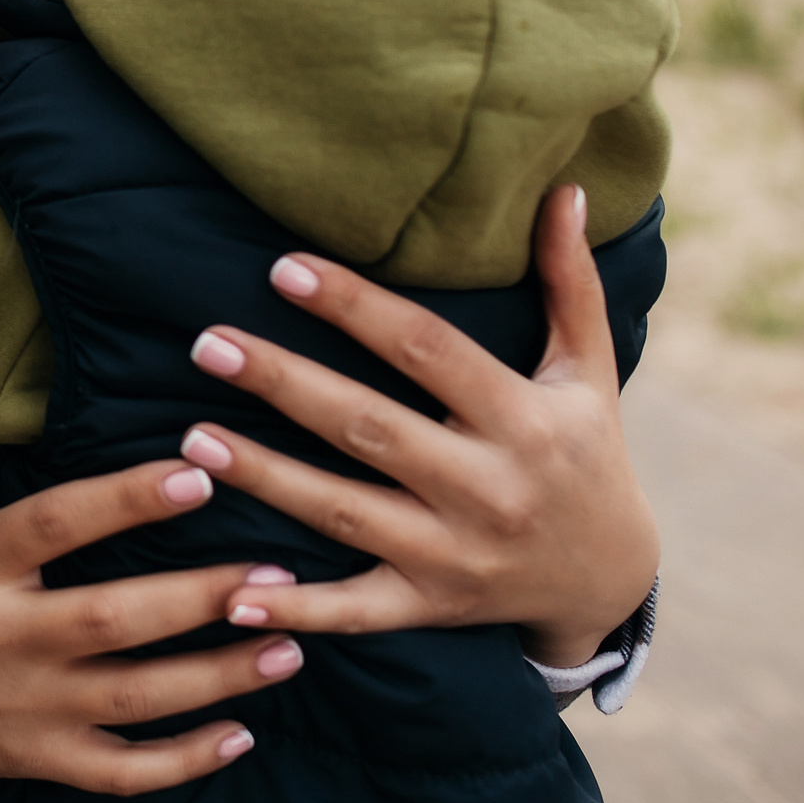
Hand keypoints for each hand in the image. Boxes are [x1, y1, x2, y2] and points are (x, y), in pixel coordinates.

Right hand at [0, 451, 302, 802]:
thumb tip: (28, 377)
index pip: (55, 524)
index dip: (125, 500)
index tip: (197, 476)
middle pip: (113, 619)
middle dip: (202, 598)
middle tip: (280, 575)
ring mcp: (22, 707)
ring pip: (135, 699)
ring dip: (219, 676)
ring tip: (292, 648)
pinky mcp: (34, 761)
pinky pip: (120, 770)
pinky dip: (183, 762)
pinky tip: (242, 737)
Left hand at [178, 185, 657, 669]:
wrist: (612, 580)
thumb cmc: (588, 452)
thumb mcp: (589, 371)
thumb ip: (570, 283)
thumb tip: (567, 191)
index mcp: (524, 420)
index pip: (427, 350)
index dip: (355, 308)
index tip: (282, 269)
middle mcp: (489, 489)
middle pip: (370, 429)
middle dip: (286, 386)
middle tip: (207, 344)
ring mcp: (455, 556)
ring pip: (345, 514)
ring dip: (266, 479)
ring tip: (190, 439)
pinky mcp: (430, 607)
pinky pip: (354, 611)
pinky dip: (296, 609)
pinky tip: (232, 592)